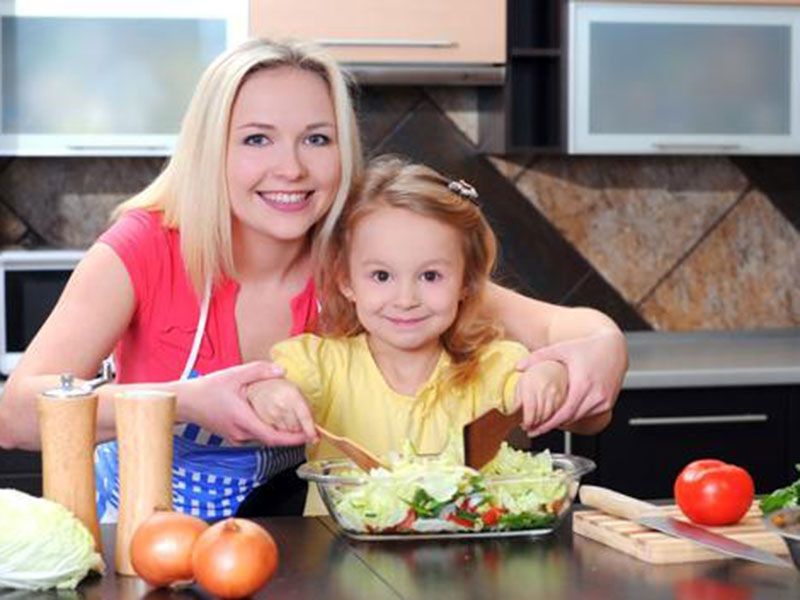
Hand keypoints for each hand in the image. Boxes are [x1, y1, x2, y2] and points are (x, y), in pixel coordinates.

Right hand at [177, 361, 308, 445]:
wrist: (184, 402)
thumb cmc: (207, 389)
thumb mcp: (234, 374)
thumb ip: (259, 371)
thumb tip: (282, 370)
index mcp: (243, 421)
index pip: (273, 437)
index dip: (293, 439)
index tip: (309, 436)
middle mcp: (241, 433)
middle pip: (271, 439)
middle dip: (291, 435)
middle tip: (309, 427)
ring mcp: (236, 436)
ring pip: (263, 438)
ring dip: (280, 433)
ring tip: (296, 422)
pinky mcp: (233, 435)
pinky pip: (255, 435)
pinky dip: (268, 429)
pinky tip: (274, 419)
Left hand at [518, 329, 626, 435]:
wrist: (613, 347)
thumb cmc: (587, 347)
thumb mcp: (561, 349)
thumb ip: (538, 357)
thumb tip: (518, 367)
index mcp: (583, 383)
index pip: (564, 413)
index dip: (547, 424)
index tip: (533, 428)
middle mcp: (596, 395)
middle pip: (570, 418)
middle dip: (550, 425)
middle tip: (532, 428)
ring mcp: (604, 401)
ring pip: (578, 418)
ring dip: (562, 421)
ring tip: (544, 423)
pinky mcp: (608, 403)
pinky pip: (587, 414)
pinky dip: (574, 415)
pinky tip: (562, 414)